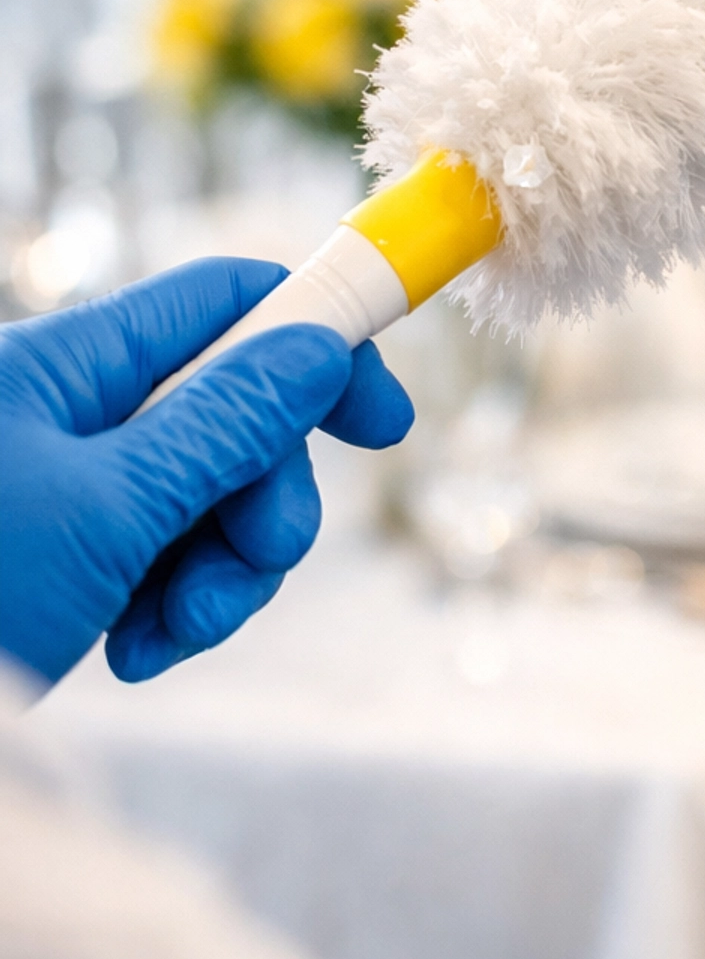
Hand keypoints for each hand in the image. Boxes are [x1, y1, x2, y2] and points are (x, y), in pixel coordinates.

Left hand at [0, 258, 413, 686]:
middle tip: (253, 565)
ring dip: (218, 573)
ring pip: (206, 501)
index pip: (224, 303)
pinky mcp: (67, 563)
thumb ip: (222, 425)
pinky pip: (161, 563)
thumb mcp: (107, 511)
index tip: (383, 424)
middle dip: (264, 497)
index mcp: (67, 364)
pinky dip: (169, 608)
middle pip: (232, 414)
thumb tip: (317, 345)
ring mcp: (68, 491)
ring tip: (167, 635)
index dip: (318, 342)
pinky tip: (126, 655)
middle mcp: (70, 414)